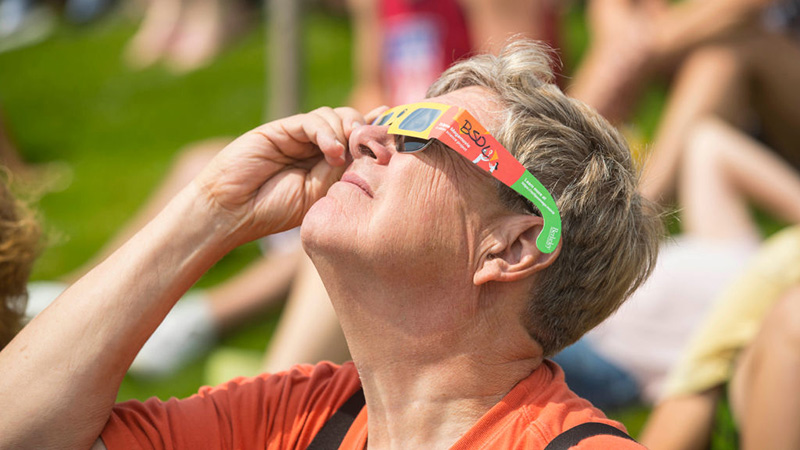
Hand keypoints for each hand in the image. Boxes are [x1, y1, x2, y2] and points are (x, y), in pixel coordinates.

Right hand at [192, 106, 363, 246]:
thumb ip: (346, 171)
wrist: (232, 211)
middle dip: (370, 133)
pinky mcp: (283, 128)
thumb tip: (378, 150)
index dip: (380, 136)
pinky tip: (331, 152)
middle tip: (378, 150)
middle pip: (355, 122)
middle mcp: (319, 146)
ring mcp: (301, 136)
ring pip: (337, 116)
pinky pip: (313, 121)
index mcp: (332, 164)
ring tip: (347, 155)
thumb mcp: (321, 195)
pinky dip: (327, 132)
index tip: (399, 140)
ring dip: (349, 131)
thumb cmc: (274, 211)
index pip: (363, 140)